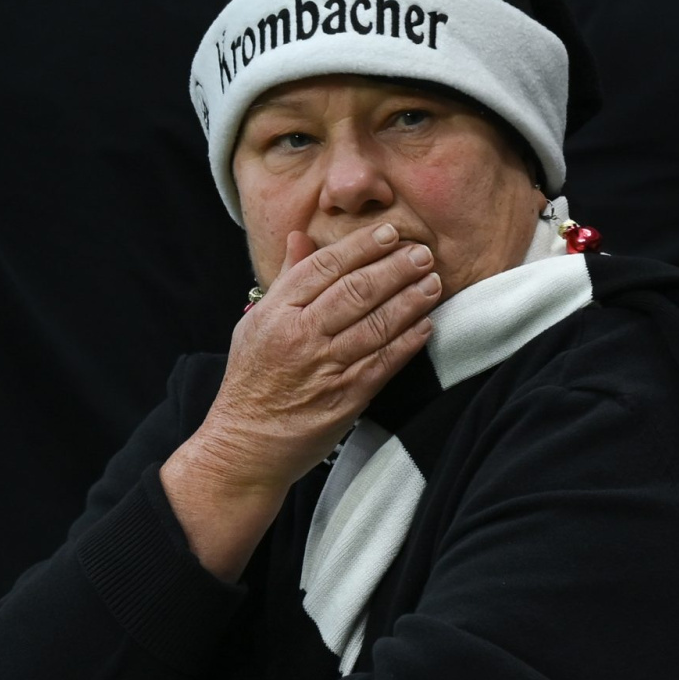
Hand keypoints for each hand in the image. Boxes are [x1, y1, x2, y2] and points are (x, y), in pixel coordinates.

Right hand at [201, 221, 439, 486]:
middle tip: (423, 253)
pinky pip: (383, 363)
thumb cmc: (251, 381)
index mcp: (276, 313)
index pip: (324, 267)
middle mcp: (300, 336)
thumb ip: (286, 280)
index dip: (362, 246)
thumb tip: (301, 237)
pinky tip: (426, 325)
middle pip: (355, 291)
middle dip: (394, 268)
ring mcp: (324, 368)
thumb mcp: (256, 323)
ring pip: (375, 324)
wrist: (245, 446)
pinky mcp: (345, 398)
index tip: (390, 233)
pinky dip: (407, 343)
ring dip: (409, 301)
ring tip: (433, 283)